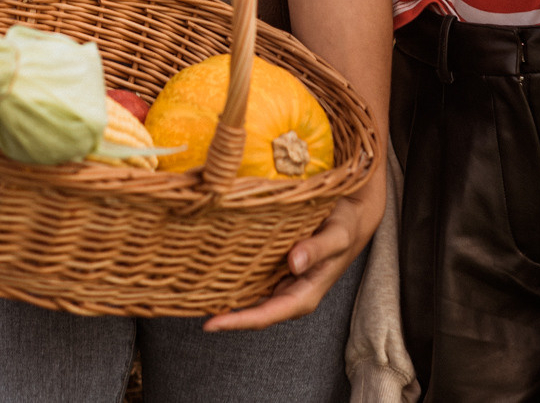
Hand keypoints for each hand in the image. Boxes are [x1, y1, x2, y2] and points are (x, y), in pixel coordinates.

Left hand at [202, 176, 384, 331]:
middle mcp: (290, 293)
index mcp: (304, 295)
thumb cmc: (345, 226)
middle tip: (188, 307)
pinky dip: (232, 278)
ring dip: (224, 298)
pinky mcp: (276, 267)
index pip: (266, 316)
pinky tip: (210, 271)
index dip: (238, 322)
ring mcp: (282, 281)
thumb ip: (317, 250)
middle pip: (252, 311)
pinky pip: (251, 278)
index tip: (210, 324)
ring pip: (249, 296)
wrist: (352, 215)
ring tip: (190, 294)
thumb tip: (293, 264)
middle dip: (223, 315)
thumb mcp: (336, 235)